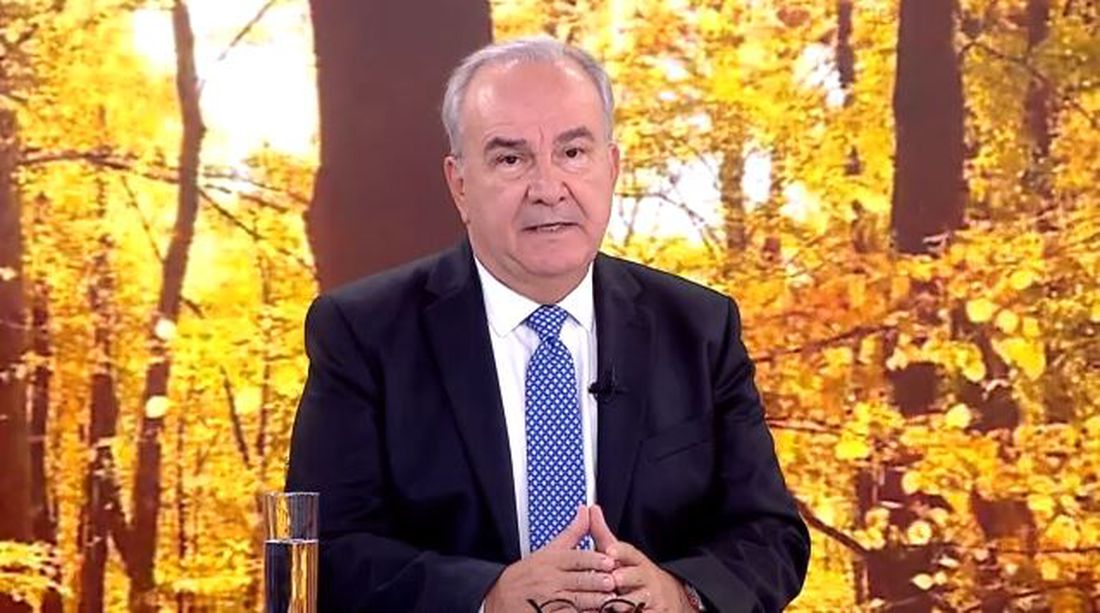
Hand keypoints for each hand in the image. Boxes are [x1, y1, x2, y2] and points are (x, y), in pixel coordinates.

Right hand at [484, 507, 616, 612]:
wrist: (499, 597)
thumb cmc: (526, 574)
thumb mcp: (547, 550)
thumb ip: (572, 532)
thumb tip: (586, 510)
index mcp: (550, 560)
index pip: (575, 558)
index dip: (593, 560)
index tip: (609, 560)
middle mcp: (549, 579)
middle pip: (577, 579)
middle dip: (596, 581)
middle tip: (613, 581)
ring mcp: (548, 599)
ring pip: (575, 600)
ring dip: (594, 601)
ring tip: (610, 600)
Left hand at [589, 505, 695, 612]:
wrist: (666, 598)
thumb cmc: (634, 574)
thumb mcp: (620, 554)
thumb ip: (602, 534)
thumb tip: (591, 509)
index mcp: (636, 561)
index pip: (630, 553)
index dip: (620, 551)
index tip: (610, 550)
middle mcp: (645, 578)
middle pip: (635, 576)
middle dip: (625, 577)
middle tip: (614, 578)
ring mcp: (649, 598)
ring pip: (636, 599)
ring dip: (625, 602)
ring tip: (615, 604)